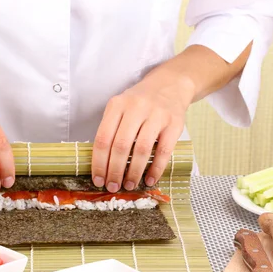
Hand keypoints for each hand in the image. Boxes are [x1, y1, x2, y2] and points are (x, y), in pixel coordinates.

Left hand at [91, 70, 193, 191]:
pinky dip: (155, 169)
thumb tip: (103, 165)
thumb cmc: (141, 102)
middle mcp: (135, 108)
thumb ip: (112, 130)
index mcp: (117, 105)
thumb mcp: (121, 108)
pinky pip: (163, 151)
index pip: (103, 139)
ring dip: (133, 173)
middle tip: (112, 187)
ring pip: (141, 150)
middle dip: (115, 171)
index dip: (99, 163)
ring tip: (129, 185)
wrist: (171, 84)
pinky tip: (149, 180)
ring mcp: (156, 115)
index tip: (98, 180)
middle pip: (120, 146)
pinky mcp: (174, 124)